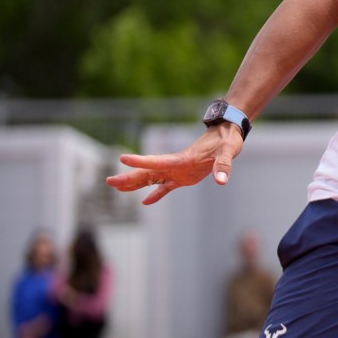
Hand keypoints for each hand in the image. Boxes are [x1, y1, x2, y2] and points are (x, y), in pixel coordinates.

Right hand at [107, 125, 244, 204]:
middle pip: (148, 172)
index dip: (141, 161)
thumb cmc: (227, 141)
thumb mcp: (228, 152)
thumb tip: (221, 181)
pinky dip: (156, 194)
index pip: (157, 161)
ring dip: (135, 184)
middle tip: (109, 182)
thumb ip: (223, 165)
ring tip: (117, 189)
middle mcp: (175, 164)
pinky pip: (166, 186)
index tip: (122, 158)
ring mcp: (178, 170)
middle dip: (129, 177)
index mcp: (182, 159)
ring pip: (152, 179)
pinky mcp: (184, 176)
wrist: (227, 135)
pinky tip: (145, 201)